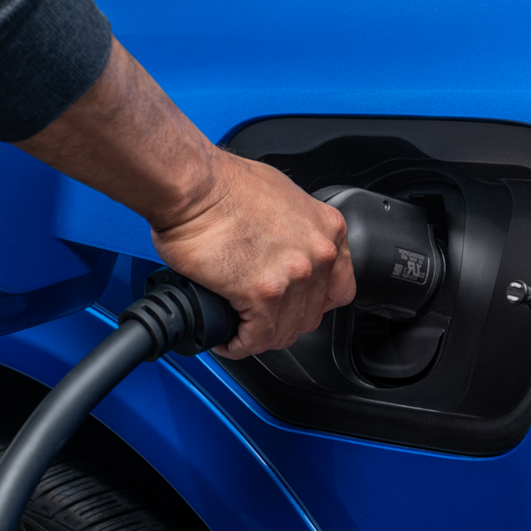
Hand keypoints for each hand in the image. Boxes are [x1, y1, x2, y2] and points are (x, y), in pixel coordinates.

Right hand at [152, 150, 355, 358]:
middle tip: (258, 321)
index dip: (312, 304)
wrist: (192, 185)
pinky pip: (256, 338)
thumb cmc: (222, 185)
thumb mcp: (279, 197)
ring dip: (258, 338)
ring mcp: (294, 275)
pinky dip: (239, 345)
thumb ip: (293, 229)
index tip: (292, 307)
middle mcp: (319, 254)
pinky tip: (226, 339)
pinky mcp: (263, 293)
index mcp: (328, 230)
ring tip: (238, 332)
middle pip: (311, 315)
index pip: (338, 289)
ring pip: (284, 332)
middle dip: (282, 323)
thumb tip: (280, 249)